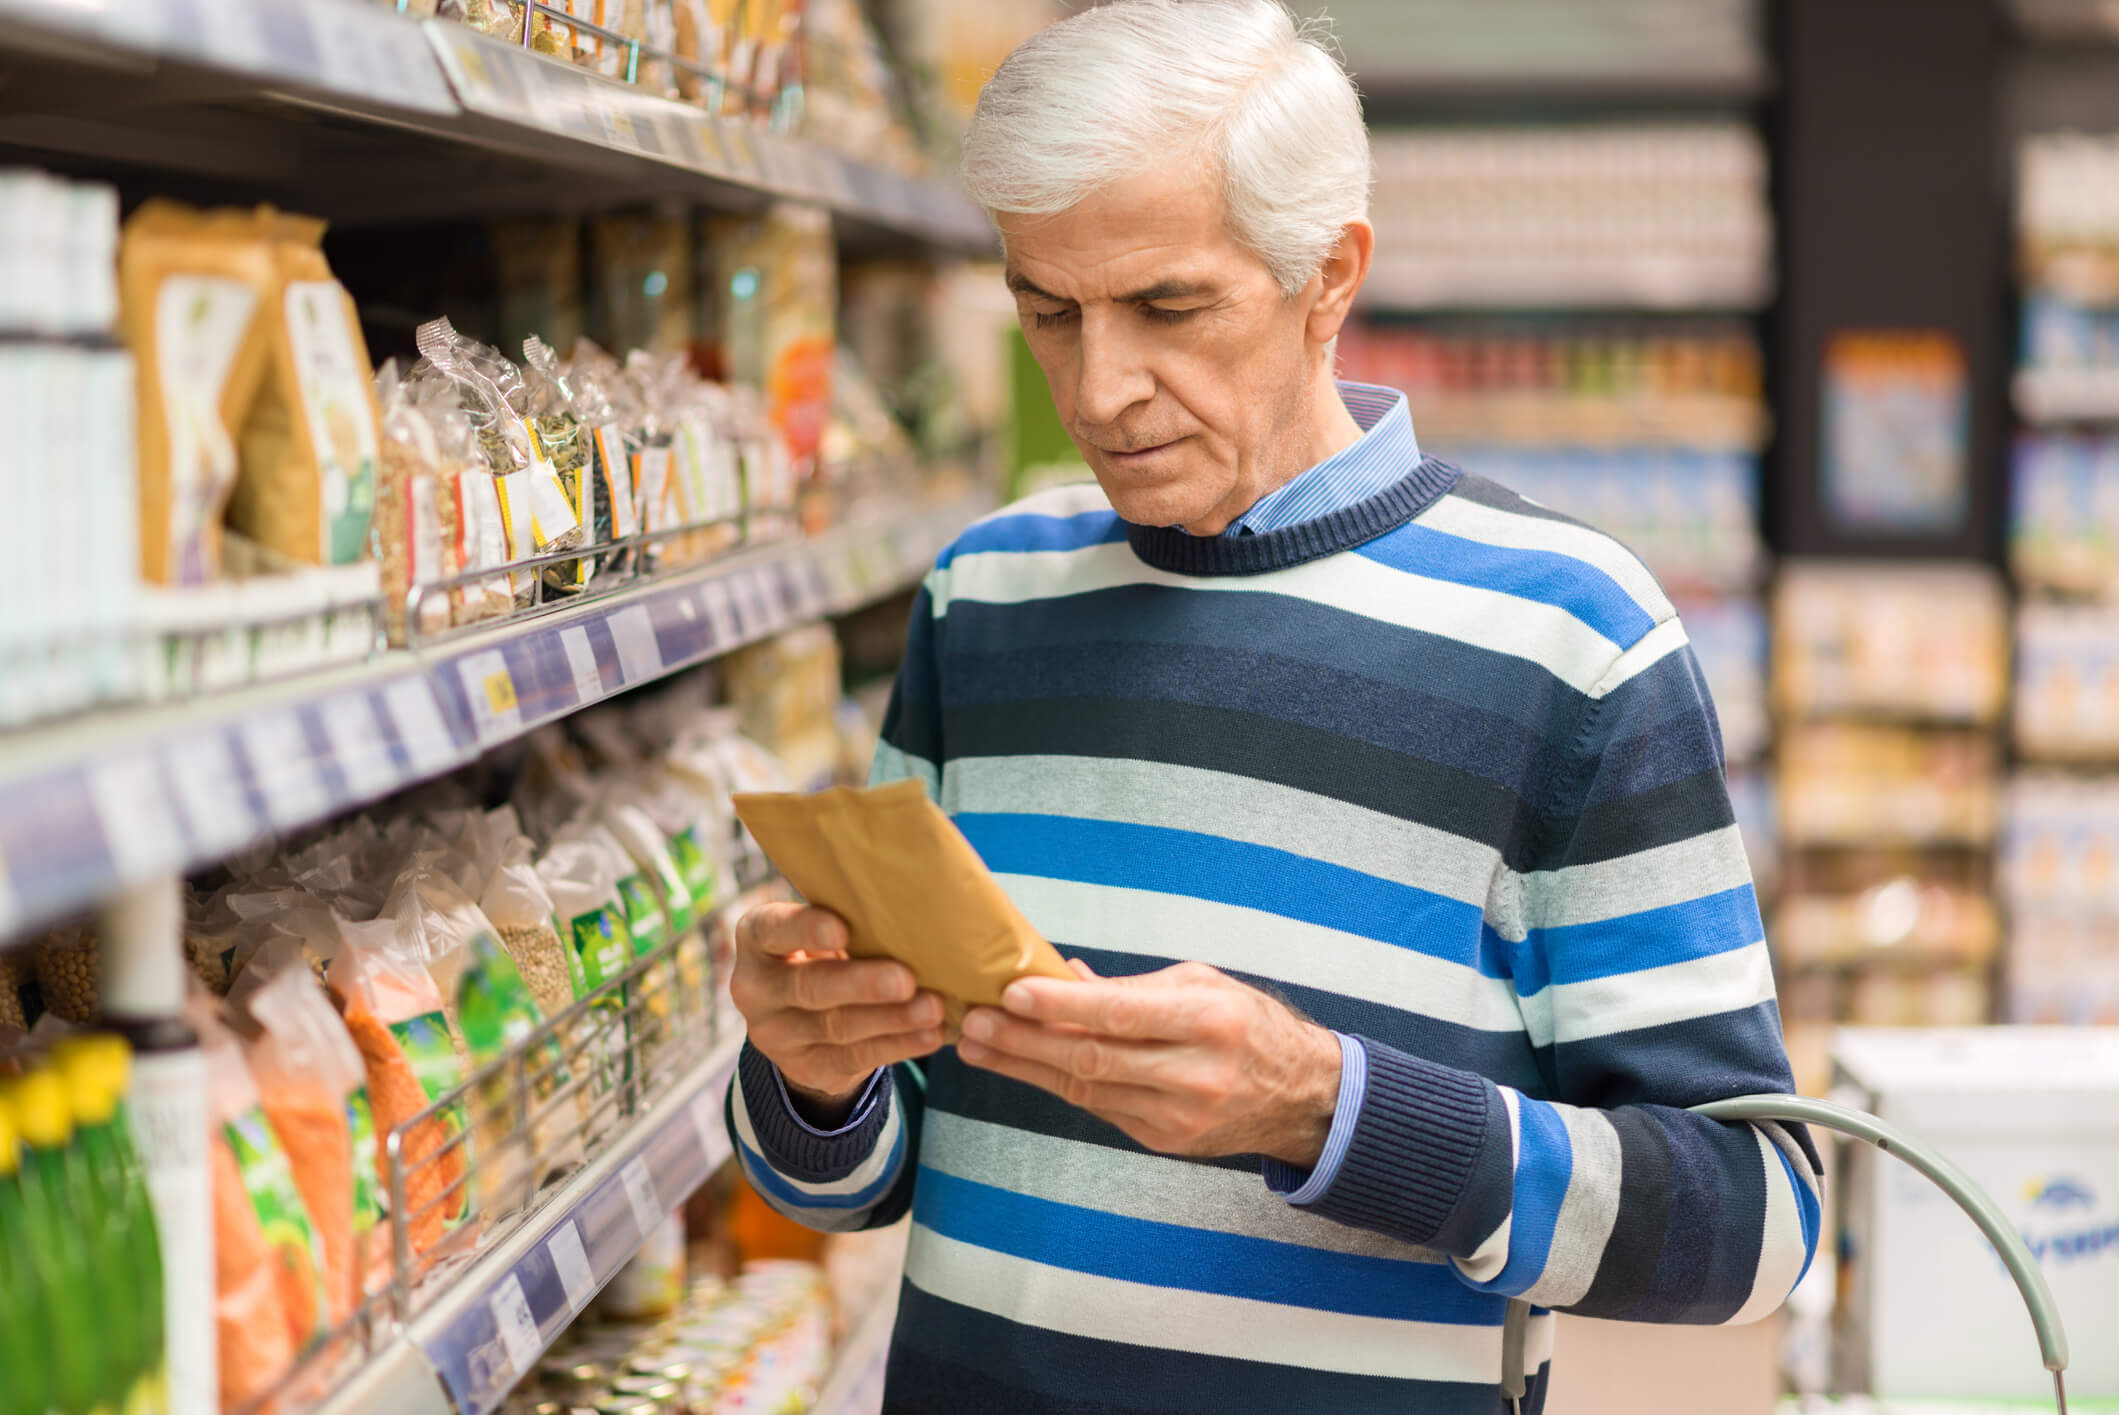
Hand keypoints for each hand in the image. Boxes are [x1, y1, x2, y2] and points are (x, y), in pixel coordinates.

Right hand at [729, 901, 946, 1122]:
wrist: (803, 1017)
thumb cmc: (826, 950)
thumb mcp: (823, 928)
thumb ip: (851, 916)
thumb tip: (914, 904)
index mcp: (757, 939)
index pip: (772, 930)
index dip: (805, 929)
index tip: (842, 928)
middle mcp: (756, 988)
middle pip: (809, 987)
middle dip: (861, 984)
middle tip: (905, 979)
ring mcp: (776, 1034)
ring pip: (837, 1027)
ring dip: (891, 1019)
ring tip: (932, 1008)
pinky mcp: (805, 1067)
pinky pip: (855, 1058)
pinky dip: (898, 1045)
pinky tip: (930, 1035)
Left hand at [956, 960, 1341, 1166]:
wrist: (1301, 1097)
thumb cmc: (1246, 1024)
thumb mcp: (1201, 983)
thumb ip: (1131, 986)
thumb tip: (1064, 976)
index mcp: (1209, 1021)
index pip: (1121, 1015)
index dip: (1062, 1007)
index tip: (1012, 992)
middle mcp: (1195, 1074)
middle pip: (1094, 1061)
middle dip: (1025, 1042)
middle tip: (974, 1023)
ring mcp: (1179, 1117)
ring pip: (1087, 1092)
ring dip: (1026, 1068)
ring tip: (978, 1046)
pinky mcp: (1164, 1142)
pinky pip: (1100, 1109)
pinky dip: (1058, 1086)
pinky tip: (1022, 1066)